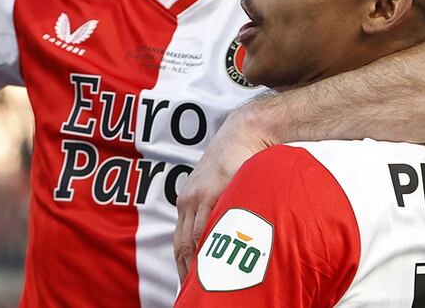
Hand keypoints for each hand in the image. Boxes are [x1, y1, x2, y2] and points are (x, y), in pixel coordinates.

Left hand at [174, 105, 275, 279]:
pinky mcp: (213, 193)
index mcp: (187, 203)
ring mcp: (199, 198)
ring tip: (208, 288)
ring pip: (192, 241)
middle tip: (196, 296)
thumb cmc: (236, 163)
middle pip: (182, 247)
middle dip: (187, 274)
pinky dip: (209, 248)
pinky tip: (215, 264)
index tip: (188, 289)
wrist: (244, 133)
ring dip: (198, 266)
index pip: (180, 244)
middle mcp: (188, 202)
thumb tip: (230, 238)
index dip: (183, 268)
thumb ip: (219, 210)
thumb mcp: (220, 188)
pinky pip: (208, 227)